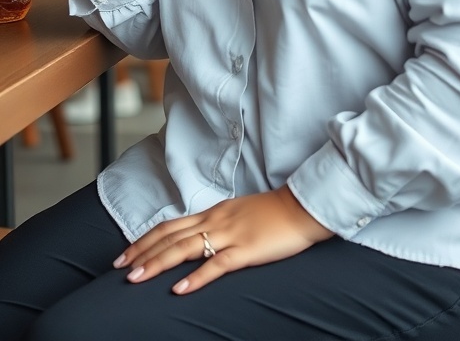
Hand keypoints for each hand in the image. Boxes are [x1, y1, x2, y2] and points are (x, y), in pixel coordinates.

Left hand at [113, 187, 333, 293]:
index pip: (171, 225)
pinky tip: (179, 290)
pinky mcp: (246, 250)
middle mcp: (216, 220)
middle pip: (170, 236)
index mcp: (214, 212)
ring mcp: (230, 234)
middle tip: (119, 268)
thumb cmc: (274, 213)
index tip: (125, 253)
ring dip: (157, 263)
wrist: (303, 207)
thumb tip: (200, 236)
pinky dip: (196, 277)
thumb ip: (219, 224)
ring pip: (185, 249)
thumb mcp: (239, 213)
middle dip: (142, 252)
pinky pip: (216, 264)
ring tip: (135, 279)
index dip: (146, 239)